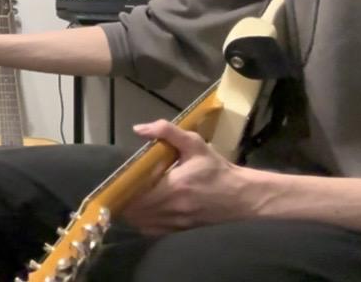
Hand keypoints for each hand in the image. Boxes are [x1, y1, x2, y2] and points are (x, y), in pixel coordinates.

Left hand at [119, 120, 260, 234]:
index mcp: (174, 186)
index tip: (117, 180)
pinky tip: (143, 211)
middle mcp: (173, 208)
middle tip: (121, 188)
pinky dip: (143, 223)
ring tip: (128, 199)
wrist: (243, 196)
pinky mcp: (180, 231)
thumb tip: (139, 129)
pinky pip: (153, 231)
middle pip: (135, 211)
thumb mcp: (194, 144)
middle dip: (123, 201)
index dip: (122, 189)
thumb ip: (167, 132)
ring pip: (141, 223)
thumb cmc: (217, 169)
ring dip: (132, 212)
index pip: (136, 194)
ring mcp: (176, 223)